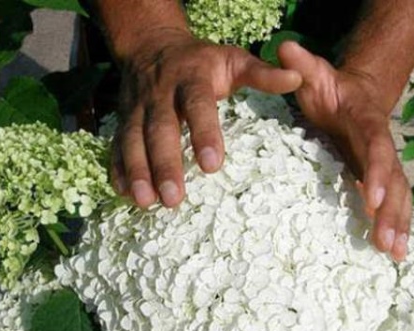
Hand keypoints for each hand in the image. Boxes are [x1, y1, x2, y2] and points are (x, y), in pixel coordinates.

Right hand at [113, 28, 301, 207]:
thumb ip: (264, 73)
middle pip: (160, 129)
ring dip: (138, 171)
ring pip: (133, 140)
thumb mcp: (234, 60)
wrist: (152, 45)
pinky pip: (116, 145)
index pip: (197, 106)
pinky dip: (118, 169)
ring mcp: (137, 108)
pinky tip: (124, 194)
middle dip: (165, 164)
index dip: (204, 134)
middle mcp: (161, 93)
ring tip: (146, 202)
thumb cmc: (203, 61)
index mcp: (192, 78)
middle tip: (173, 198)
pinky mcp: (123, 120)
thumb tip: (297, 79)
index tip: (212, 166)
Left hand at [278, 41, 412, 260]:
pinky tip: (393, 253)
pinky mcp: (378, 180)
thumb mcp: (316, 74)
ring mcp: (383, 166)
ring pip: (399, 197)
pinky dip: (396, 227)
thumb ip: (302, 64)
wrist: (355, 97)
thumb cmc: (331, 90)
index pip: (377, 147)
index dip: (378, 171)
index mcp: (369, 123)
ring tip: (395, 255)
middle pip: (395, 180)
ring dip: (399, 225)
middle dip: (392, 211)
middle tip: (387, 242)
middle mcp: (382, 147)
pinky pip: (393, 204)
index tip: (371, 197)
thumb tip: (284, 48)